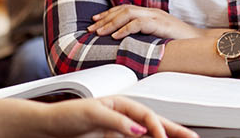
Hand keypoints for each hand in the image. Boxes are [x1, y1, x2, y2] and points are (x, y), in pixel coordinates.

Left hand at [36, 96, 197, 137]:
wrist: (46, 128)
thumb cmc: (65, 115)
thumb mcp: (90, 114)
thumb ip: (116, 120)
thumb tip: (139, 130)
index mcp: (119, 104)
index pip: (145, 115)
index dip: (156, 126)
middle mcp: (122, 117)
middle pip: (154, 123)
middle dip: (174, 129)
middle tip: (193, 137)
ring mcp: (119, 131)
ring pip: (149, 134)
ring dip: (166, 137)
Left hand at [89, 5, 201, 40]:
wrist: (200, 41)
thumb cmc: (180, 41)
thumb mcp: (159, 36)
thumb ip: (145, 34)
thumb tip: (127, 41)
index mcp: (150, 13)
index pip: (125, 9)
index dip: (108, 13)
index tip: (95, 21)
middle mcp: (151, 11)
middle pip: (122, 9)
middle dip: (105, 18)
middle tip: (91, 28)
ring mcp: (156, 16)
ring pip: (127, 14)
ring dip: (111, 23)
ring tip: (99, 32)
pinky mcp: (160, 24)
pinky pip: (139, 24)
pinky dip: (125, 29)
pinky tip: (116, 37)